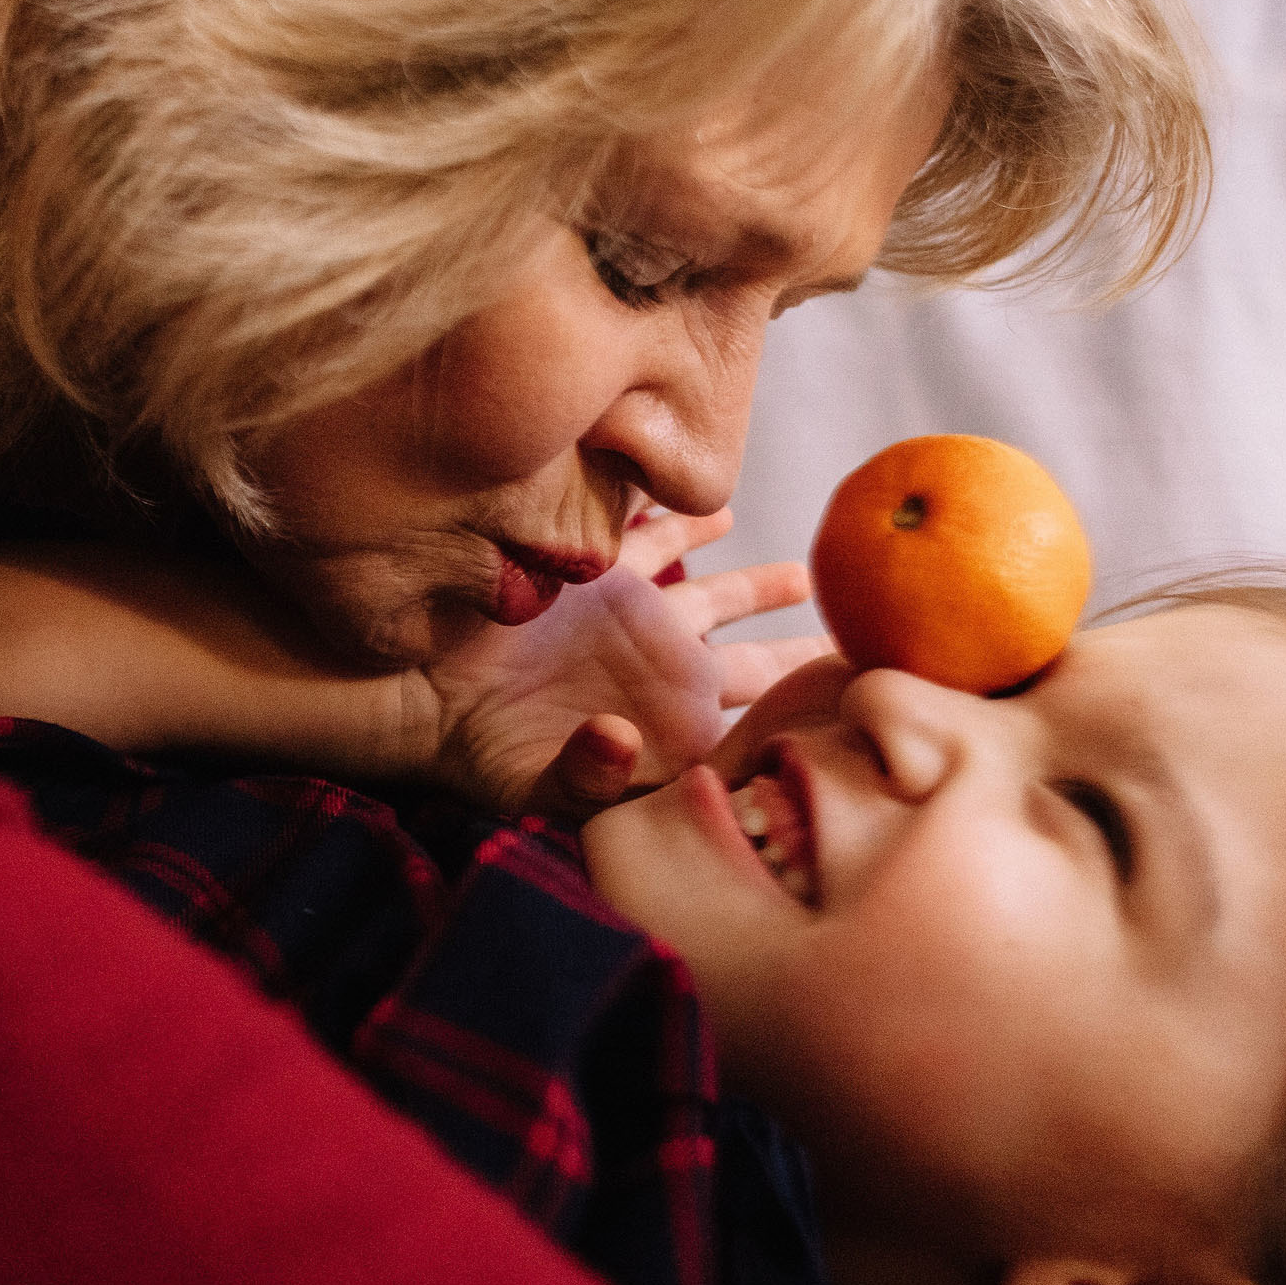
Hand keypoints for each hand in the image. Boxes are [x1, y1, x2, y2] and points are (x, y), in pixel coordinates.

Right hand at [414, 510, 830, 815]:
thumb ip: (587, 774)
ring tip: (807, 569)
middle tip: (868, 639)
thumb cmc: (479, 757)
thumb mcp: (533, 784)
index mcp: (670, 729)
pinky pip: (655, 531)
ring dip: (766, 581)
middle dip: (808, 654)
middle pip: (757, 664)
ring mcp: (636, 617)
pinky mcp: (598, 571)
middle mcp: (664, 672)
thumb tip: (618, 740)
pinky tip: (715, 501)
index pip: (757, 730)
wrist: (417, 695)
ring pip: (720, 593)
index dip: (807, 721)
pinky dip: (685, 514)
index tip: (865, 705)